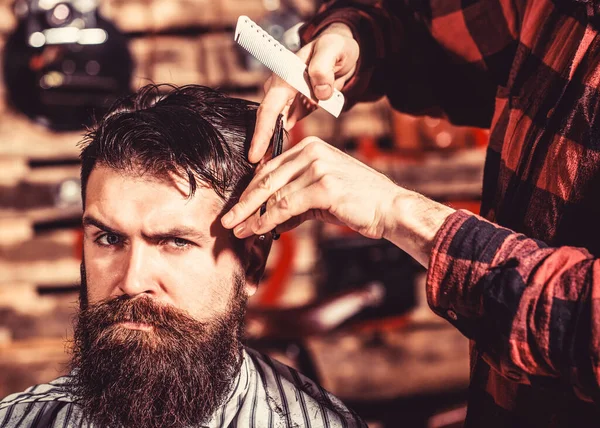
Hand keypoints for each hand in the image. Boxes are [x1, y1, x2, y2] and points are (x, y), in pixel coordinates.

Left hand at [223, 136, 401, 239]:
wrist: (390, 208)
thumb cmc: (358, 202)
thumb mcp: (322, 195)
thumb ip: (295, 201)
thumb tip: (268, 219)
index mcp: (311, 147)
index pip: (270, 168)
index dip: (250, 191)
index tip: (238, 208)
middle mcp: (312, 151)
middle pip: (266, 179)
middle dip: (244, 203)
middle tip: (227, 220)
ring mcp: (318, 167)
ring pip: (273, 194)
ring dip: (252, 215)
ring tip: (238, 230)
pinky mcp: (323, 186)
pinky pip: (285, 206)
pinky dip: (267, 220)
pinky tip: (257, 230)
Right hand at [248, 23, 359, 162]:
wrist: (339, 51)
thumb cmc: (335, 49)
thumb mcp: (333, 50)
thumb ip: (324, 69)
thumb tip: (319, 93)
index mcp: (285, 76)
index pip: (269, 108)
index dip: (261, 133)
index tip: (255, 155)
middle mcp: (280, 89)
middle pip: (266, 121)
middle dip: (260, 147)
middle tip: (257, 174)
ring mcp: (285, 99)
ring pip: (272, 127)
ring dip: (269, 148)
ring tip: (264, 175)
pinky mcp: (293, 108)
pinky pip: (283, 128)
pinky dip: (279, 143)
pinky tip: (278, 162)